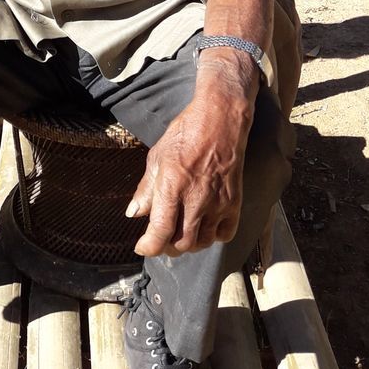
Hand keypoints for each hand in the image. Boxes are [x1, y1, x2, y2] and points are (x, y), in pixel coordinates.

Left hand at [126, 62, 255, 256]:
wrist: (220, 121)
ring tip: (181, 233)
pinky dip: (212, 237)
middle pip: (181, 244)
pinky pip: (224, 234)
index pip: (159, 232)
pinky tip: (204, 226)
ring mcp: (217, 203)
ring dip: (189, 244)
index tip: (143, 246)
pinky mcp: (234, 202)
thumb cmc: (185, 133)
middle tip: (161, 239)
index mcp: (172, 186)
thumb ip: (146, 189)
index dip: (148, 246)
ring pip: (202, 242)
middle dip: (167, 247)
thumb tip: (134, 213)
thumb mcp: (157, 157)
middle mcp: (195, 199)